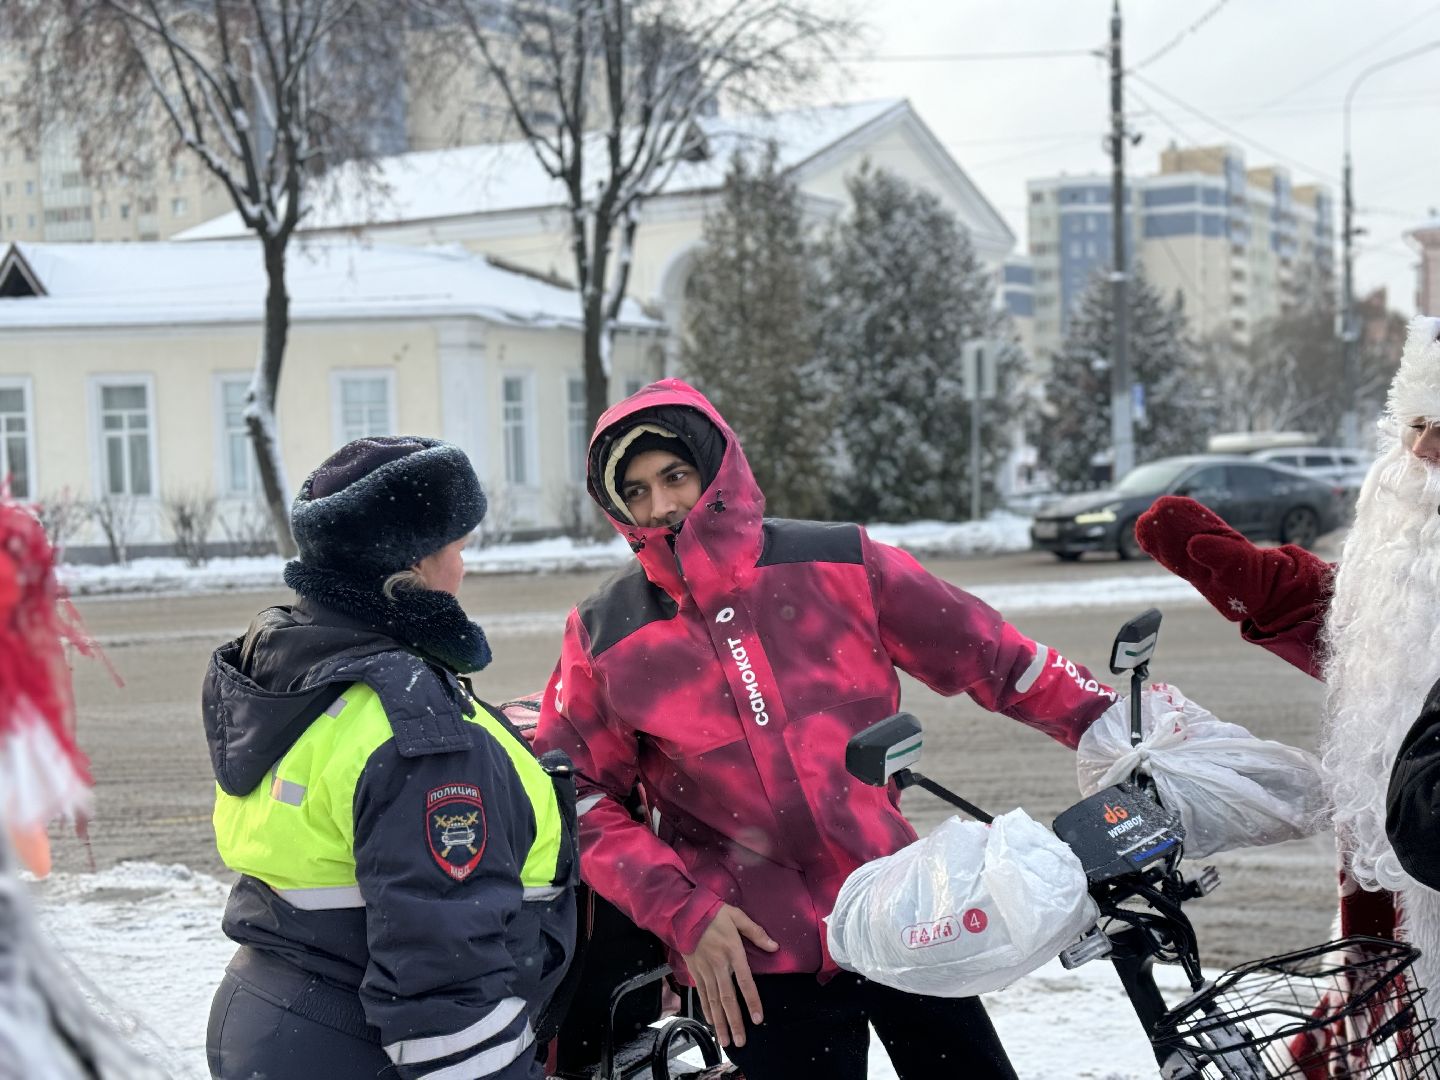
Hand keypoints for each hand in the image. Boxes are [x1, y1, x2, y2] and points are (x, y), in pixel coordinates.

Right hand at [681, 903, 777, 1047]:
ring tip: (725, 1041)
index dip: (752, 1001)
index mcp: (732, 952)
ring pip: (713, 1001)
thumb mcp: (737, 916)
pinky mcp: (694, 971)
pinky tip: (712, 1022)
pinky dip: (706, 1010)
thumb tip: (774, 946)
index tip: (758, 1019)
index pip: (745, 982)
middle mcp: (719, 965)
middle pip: (727, 998)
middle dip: (734, 1022)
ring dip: (720, 1022)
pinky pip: (701, 994)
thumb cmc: (713, 913)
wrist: (683, 912)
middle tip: (740, 1042)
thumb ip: (756, 932)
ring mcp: (705, 970)